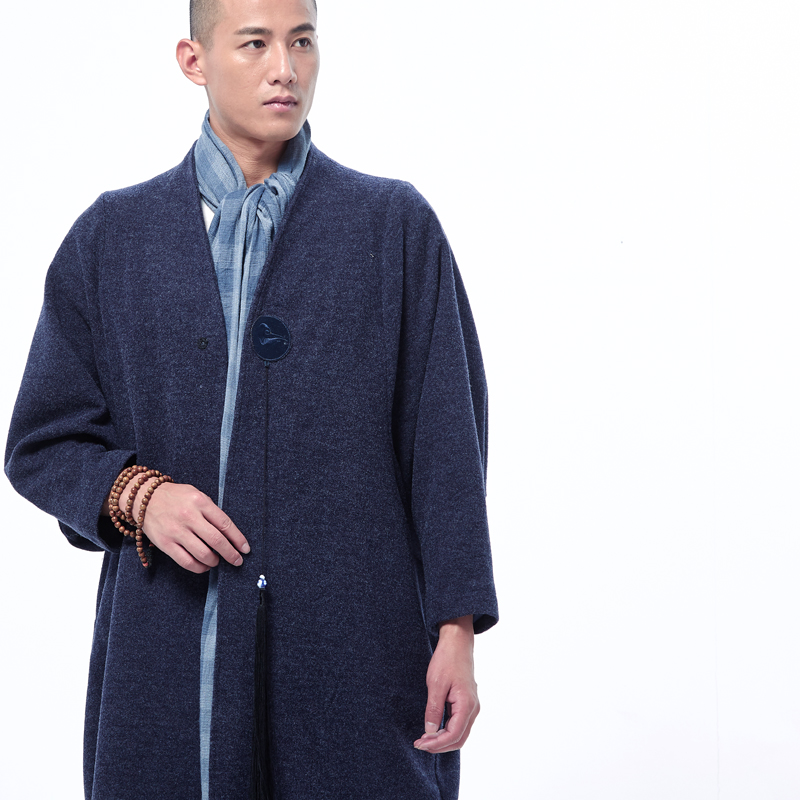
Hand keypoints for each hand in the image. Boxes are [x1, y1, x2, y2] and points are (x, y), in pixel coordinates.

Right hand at [109, 478, 249, 572]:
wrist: (144, 498)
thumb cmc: (174, 496)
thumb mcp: (196, 495)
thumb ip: (211, 511)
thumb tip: (229, 533)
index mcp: (200, 502)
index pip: (225, 524)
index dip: (238, 539)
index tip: (245, 548)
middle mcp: (189, 516)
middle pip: (216, 541)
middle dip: (231, 554)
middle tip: (237, 560)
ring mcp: (176, 531)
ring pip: (203, 554)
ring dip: (215, 561)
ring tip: (218, 561)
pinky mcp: (165, 544)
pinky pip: (186, 561)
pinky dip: (199, 567)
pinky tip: (204, 566)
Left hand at [414, 615, 478, 752]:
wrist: (457, 642)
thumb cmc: (447, 660)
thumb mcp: (436, 684)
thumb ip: (433, 710)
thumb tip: (429, 731)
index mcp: (467, 704)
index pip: (453, 735)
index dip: (436, 743)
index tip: (420, 744)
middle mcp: (473, 708)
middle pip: (459, 738)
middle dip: (440, 746)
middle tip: (420, 744)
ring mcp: (472, 705)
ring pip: (460, 733)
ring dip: (443, 739)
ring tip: (425, 739)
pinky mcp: (467, 702)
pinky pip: (460, 723)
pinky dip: (447, 731)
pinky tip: (434, 729)